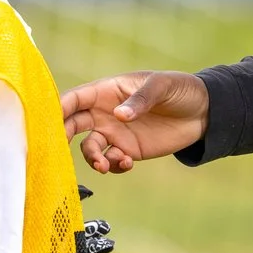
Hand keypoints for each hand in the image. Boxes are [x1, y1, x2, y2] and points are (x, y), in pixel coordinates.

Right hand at [61, 72, 207, 174]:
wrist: (203, 112)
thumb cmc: (180, 89)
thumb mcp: (162, 87)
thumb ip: (140, 99)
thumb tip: (119, 115)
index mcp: (108, 90)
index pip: (76, 98)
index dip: (59, 108)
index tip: (48, 122)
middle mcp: (105, 112)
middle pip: (72, 124)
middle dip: (62, 137)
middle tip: (59, 150)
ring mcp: (115, 132)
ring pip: (89, 148)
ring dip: (92, 158)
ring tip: (107, 164)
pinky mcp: (128, 150)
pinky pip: (110, 161)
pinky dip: (113, 166)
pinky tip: (127, 163)